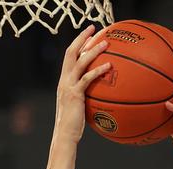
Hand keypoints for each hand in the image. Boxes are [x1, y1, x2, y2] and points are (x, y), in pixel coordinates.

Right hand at [53, 25, 110, 143]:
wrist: (64, 135)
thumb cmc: (73, 124)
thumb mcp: (78, 106)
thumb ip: (86, 95)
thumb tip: (101, 92)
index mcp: (64, 81)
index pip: (69, 56)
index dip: (78, 43)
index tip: (88, 34)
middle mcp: (64, 80)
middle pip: (71, 52)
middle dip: (82, 38)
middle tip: (94, 29)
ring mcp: (68, 86)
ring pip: (80, 62)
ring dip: (93, 50)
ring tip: (106, 43)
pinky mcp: (74, 94)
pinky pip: (87, 78)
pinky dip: (98, 70)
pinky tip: (109, 66)